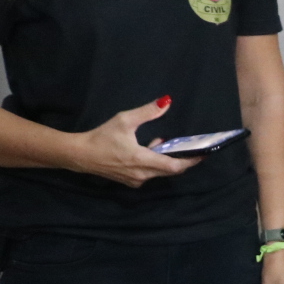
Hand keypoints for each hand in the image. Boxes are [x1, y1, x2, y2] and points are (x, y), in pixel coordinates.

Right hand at [67, 96, 199, 187]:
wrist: (79, 155)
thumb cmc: (101, 137)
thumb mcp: (124, 120)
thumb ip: (147, 112)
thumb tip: (166, 102)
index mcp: (142, 161)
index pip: (174, 166)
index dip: (191, 161)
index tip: (204, 154)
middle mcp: (142, 175)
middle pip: (170, 170)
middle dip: (182, 159)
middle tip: (193, 148)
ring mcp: (135, 180)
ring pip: (160, 172)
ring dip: (166, 159)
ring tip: (163, 143)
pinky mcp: (130, 181)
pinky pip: (149, 174)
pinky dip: (155, 163)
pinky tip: (149, 149)